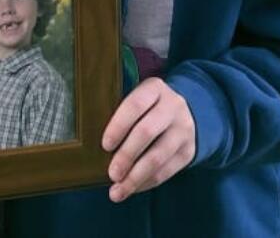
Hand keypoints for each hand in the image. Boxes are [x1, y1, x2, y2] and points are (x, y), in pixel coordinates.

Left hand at [101, 78, 194, 202]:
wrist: (185, 113)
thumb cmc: (147, 109)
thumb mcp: (138, 99)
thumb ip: (121, 114)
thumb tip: (90, 143)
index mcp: (154, 89)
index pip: (135, 105)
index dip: (118, 126)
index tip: (105, 145)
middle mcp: (173, 106)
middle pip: (146, 132)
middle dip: (126, 156)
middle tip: (111, 174)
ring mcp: (183, 129)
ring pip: (158, 156)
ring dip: (135, 177)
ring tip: (118, 191)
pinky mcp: (188, 151)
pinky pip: (166, 171)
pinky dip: (146, 183)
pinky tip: (132, 188)